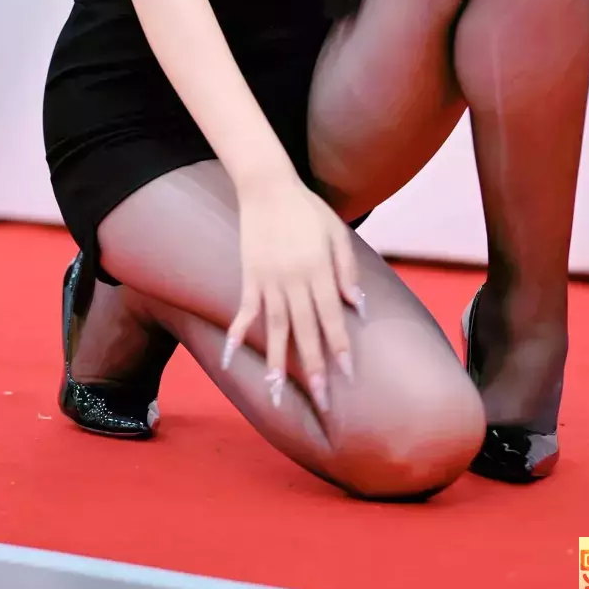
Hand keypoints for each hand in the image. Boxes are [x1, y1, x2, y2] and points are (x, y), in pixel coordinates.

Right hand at [224, 175, 363, 415]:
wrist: (268, 186)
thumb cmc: (307, 209)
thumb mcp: (336, 232)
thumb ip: (347, 269)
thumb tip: (358, 306)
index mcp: (319, 270)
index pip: (332, 317)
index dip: (339, 347)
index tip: (347, 376)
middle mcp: (294, 280)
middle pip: (306, 331)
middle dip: (315, 368)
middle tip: (322, 402)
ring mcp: (269, 280)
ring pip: (276, 328)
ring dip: (277, 362)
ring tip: (277, 393)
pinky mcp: (249, 275)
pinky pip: (245, 310)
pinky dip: (237, 333)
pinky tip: (231, 356)